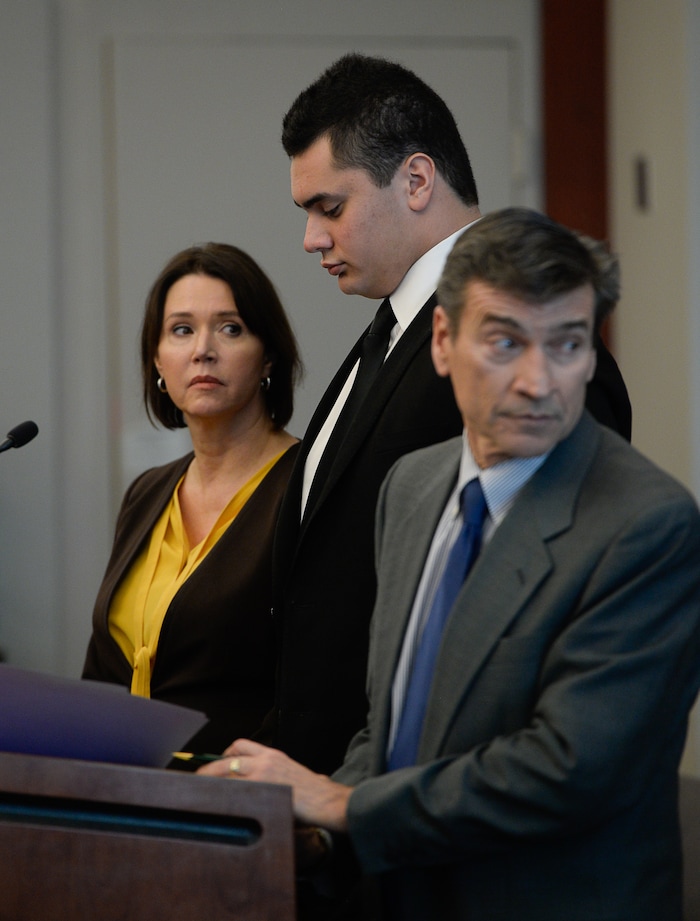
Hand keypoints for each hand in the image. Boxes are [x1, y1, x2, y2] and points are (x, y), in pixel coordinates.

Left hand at [197, 738, 351, 832]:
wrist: (326, 800)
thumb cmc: (314, 791)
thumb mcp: (293, 772)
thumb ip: (276, 772)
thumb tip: (263, 781)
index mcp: (272, 754)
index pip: (240, 745)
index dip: (224, 755)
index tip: (215, 765)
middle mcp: (265, 760)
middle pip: (227, 760)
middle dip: (208, 770)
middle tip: (197, 780)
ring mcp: (262, 775)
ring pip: (227, 775)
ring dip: (211, 784)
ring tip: (199, 794)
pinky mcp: (263, 790)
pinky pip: (234, 791)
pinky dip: (222, 796)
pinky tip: (215, 804)